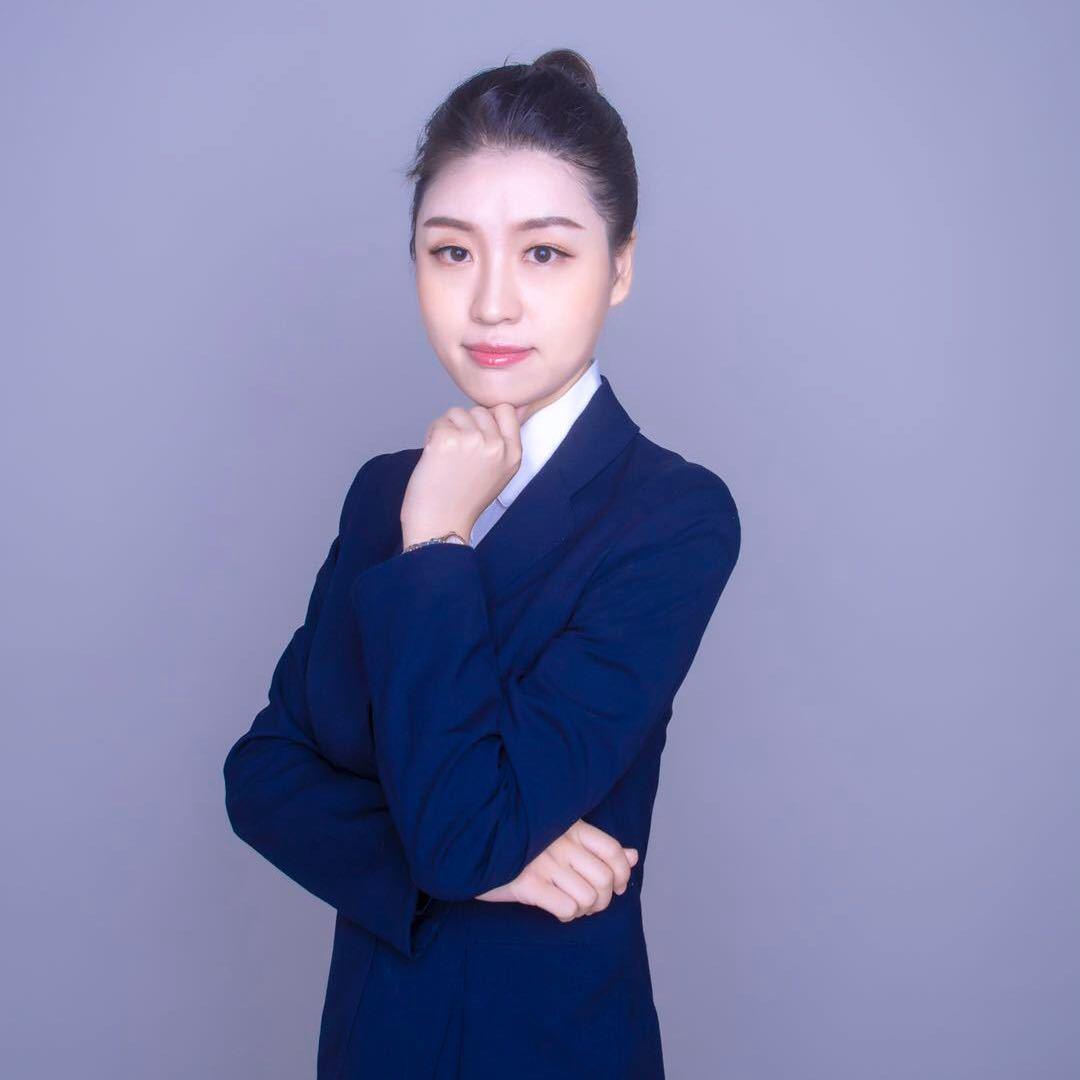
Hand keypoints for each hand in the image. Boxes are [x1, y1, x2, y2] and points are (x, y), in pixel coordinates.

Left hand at [400, 402, 529, 546]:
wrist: (441, 524)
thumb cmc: (465, 500)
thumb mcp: (499, 472)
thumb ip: (506, 441)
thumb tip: (518, 407)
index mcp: (513, 454)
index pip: (505, 409)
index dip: (487, 419)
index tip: (477, 438)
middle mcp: (496, 446)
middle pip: (478, 410)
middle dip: (465, 425)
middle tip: (458, 455)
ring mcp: (472, 441)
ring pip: (457, 412)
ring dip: (447, 429)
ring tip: (446, 458)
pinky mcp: (447, 439)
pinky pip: (439, 422)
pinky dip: (432, 436)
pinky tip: (435, 459)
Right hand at [475, 820, 638, 922]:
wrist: (475, 845)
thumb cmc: (523, 843)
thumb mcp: (562, 835)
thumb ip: (598, 847)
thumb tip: (634, 856)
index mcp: (571, 826)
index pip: (613, 851)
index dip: (623, 873)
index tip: (617, 886)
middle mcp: (560, 842)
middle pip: (605, 879)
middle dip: (604, 899)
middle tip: (590, 902)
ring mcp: (543, 863)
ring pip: (590, 898)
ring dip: (585, 909)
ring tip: (571, 905)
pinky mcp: (527, 884)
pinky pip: (566, 909)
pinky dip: (567, 915)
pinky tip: (556, 908)